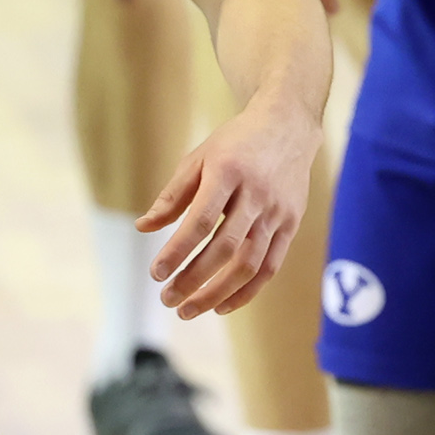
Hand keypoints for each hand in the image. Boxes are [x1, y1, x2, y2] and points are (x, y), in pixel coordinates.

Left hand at [138, 93, 319, 318]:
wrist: (286, 126)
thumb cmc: (235, 144)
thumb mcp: (199, 157)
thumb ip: (173, 195)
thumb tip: (144, 227)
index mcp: (228, 172)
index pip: (201, 220)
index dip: (178, 250)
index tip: (156, 273)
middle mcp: (256, 194)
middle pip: (225, 248)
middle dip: (194, 279)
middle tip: (167, 298)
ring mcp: (277, 212)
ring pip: (249, 264)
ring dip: (217, 293)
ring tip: (189, 309)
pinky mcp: (291, 225)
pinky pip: (269, 267)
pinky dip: (246, 292)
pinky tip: (222, 306)